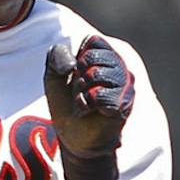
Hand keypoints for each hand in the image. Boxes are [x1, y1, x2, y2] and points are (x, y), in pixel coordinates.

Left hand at [43, 36, 134, 179]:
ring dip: (81, 93)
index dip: (76, 60)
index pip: (91, 42)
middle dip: (77, 79)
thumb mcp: (54, 76)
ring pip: (96, 75)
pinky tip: (91, 112)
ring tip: (86, 104)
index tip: (77, 77)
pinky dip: (87, 105)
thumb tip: (73, 63)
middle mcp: (121, 67)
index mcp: (108, 55)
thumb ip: (57, 56)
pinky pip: (100, 95)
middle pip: (91, 59)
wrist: (72, 138)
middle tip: (82, 94)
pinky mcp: (124, 105)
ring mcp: (126, 86)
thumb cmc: (67, 105)